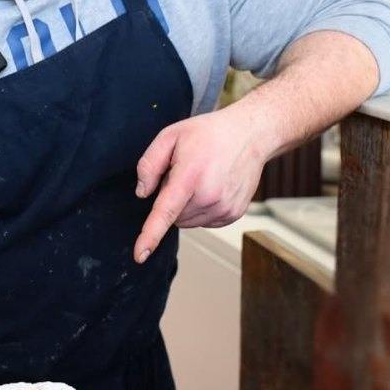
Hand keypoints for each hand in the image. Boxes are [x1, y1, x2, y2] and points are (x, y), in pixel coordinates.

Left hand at [133, 106, 269, 263]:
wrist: (250, 135)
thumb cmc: (209, 133)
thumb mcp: (170, 136)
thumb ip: (149, 164)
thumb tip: (143, 194)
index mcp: (190, 177)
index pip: (165, 212)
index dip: (150, 236)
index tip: (139, 255)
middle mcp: (209, 197)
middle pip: (173, 216)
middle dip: (172, 198)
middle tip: (186, 173)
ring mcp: (224, 208)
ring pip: (187, 221)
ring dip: (186, 205)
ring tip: (201, 177)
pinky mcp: (233, 215)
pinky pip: (203, 221)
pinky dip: (200, 208)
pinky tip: (211, 187)